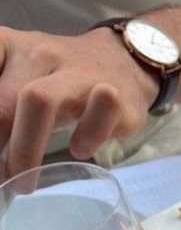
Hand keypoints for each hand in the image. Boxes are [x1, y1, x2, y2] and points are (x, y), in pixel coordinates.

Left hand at [0, 26, 158, 177]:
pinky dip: (86, 137)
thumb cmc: (55, 80)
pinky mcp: (114, 94)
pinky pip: (98, 110)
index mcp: (5, 47)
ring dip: (24, 150)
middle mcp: (37, 53)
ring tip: (24, 182)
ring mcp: (75, 72)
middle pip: (1, 101)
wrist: (120, 61)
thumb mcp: (15, 81)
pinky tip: (79, 150)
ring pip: (39, 101)